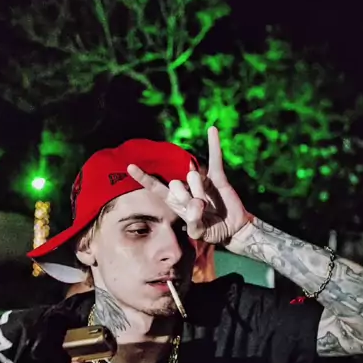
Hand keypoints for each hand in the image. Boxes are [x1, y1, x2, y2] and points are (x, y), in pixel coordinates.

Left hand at [128, 127, 251, 244]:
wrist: (233, 229)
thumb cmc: (213, 231)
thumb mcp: (200, 232)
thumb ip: (195, 224)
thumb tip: (197, 206)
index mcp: (176, 201)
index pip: (156, 187)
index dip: (143, 177)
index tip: (130, 167)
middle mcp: (185, 188)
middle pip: (174, 184)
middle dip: (186, 198)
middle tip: (199, 211)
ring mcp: (200, 181)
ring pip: (192, 177)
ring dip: (200, 191)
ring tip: (208, 205)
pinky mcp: (217, 178)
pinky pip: (214, 159)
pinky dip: (214, 144)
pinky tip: (212, 130)